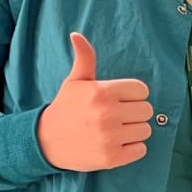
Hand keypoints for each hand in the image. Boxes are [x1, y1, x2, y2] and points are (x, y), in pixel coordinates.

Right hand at [37, 33, 153, 171]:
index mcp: (102, 92)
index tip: (120, 101)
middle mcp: (108, 114)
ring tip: (115, 130)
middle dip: (134, 113)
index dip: (133, 96)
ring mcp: (110, 137)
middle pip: (147, 110)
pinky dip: (132, 149)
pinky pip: (141, 150)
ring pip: (146, 130)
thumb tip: (77, 34)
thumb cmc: (65, 109)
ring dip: (134, 131)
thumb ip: (84, 58)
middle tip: (117, 117)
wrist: (44, 141)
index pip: (142, 90)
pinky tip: (116, 144)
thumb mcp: (75, 82)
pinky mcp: (112, 157)